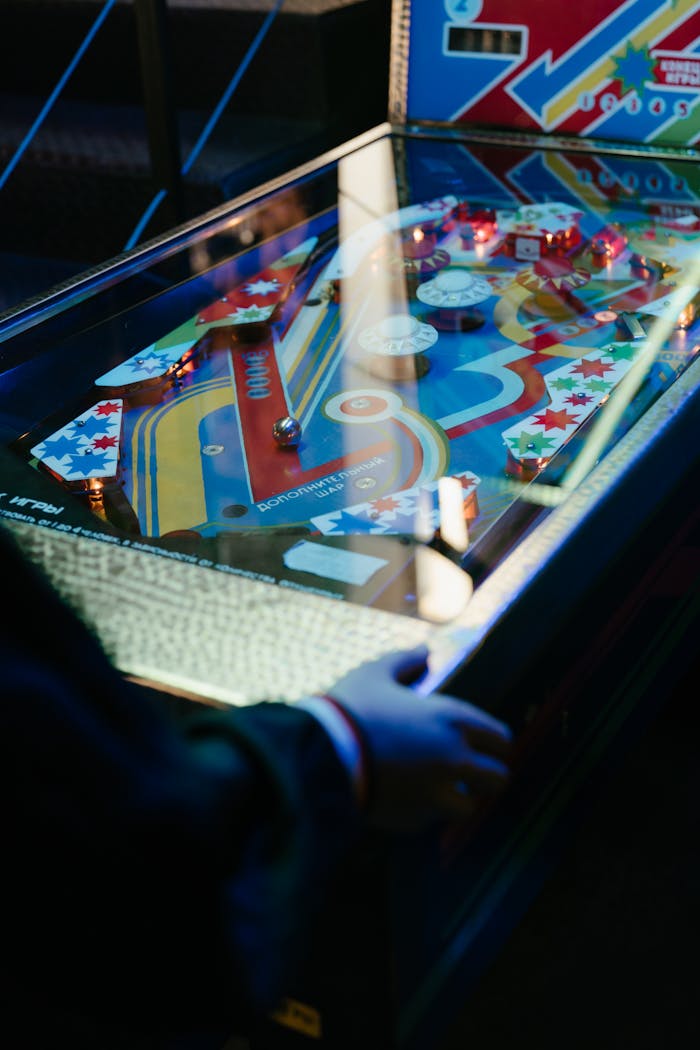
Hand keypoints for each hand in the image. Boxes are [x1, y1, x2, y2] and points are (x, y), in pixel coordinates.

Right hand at [327, 647, 511, 829]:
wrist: (319, 756)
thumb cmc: (350, 708)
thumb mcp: (375, 673)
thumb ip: (405, 662)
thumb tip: (424, 653)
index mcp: (452, 720)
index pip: (501, 739)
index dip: (495, 742)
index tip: (487, 744)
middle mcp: (454, 759)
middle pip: (498, 779)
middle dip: (487, 775)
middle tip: (472, 771)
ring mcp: (436, 794)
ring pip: (469, 806)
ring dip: (458, 797)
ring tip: (437, 787)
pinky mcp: (414, 820)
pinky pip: (430, 819)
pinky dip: (422, 810)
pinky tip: (402, 796)